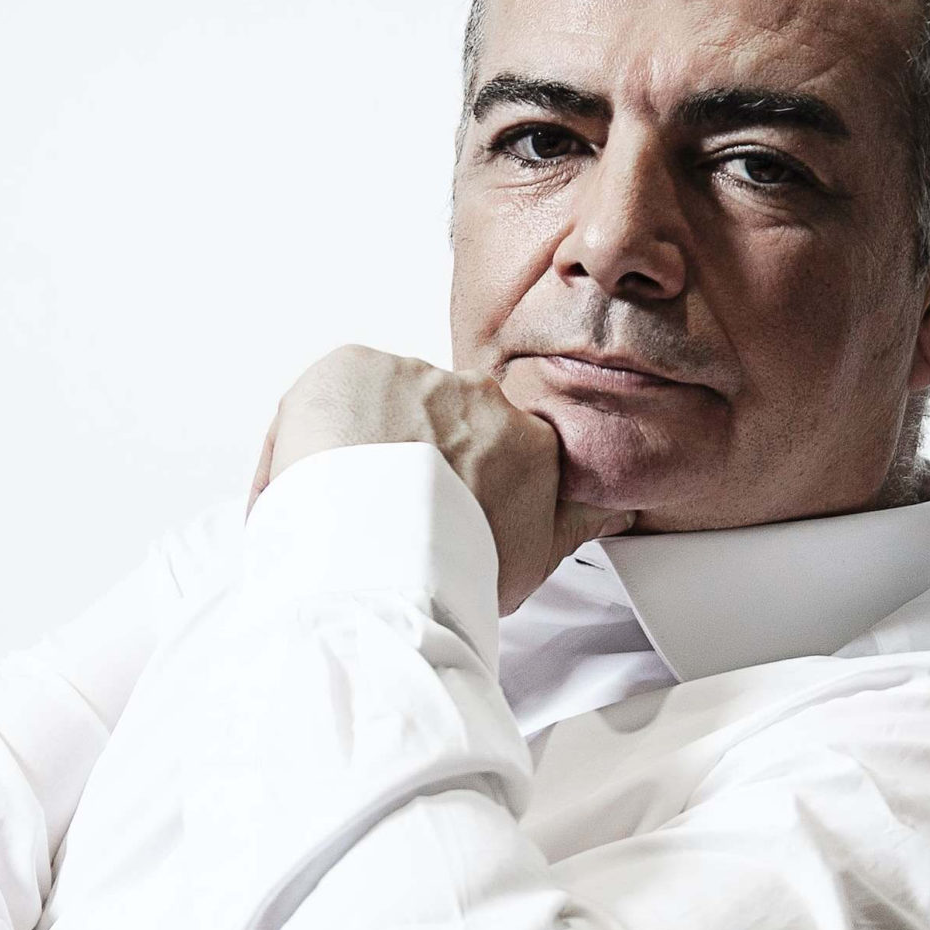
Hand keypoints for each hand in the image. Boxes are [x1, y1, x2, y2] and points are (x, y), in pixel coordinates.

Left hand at [248, 345, 632, 613]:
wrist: (385, 557)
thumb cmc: (455, 565)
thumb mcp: (539, 556)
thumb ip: (577, 523)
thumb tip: (613, 510)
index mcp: (525, 436)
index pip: (499, 442)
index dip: (467, 478)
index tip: (446, 508)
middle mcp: (474, 396)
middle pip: (441, 418)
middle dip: (417, 457)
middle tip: (393, 511)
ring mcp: (413, 376)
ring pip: (383, 404)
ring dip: (368, 443)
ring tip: (349, 502)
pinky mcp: (354, 365)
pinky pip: (330, 394)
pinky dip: (315, 432)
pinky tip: (318, 479)